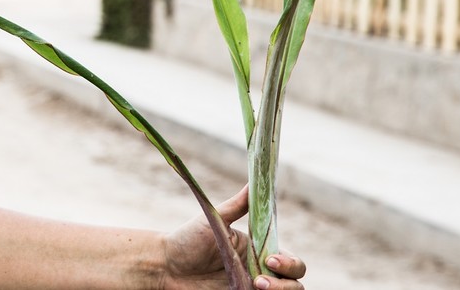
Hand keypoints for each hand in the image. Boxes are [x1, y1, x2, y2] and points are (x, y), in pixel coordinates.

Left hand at [162, 187, 306, 288]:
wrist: (164, 266)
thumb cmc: (188, 241)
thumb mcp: (215, 221)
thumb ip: (238, 205)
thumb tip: (254, 181)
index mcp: (259, 253)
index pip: (292, 263)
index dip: (289, 264)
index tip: (271, 260)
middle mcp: (260, 273)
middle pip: (295, 284)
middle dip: (286, 283)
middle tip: (259, 280)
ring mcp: (251, 289)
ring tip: (255, 287)